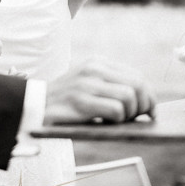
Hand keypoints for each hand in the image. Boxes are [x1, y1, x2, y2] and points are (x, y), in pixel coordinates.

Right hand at [43, 57, 157, 124]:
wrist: (34, 105)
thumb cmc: (66, 101)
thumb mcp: (88, 84)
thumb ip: (112, 86)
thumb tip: (145, 102)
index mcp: (98, 63)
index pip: (137, 76)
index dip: (148, 96)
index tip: (150, 111)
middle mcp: (94, 69)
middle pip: (138, 85)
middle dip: (144, 106)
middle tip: (137, 118)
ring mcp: (87, 83)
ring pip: (129, 97)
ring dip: (129, 115)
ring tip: (117, 121)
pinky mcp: (81, 100)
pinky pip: (116, 110)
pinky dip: (117, 120)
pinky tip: (105, 122)